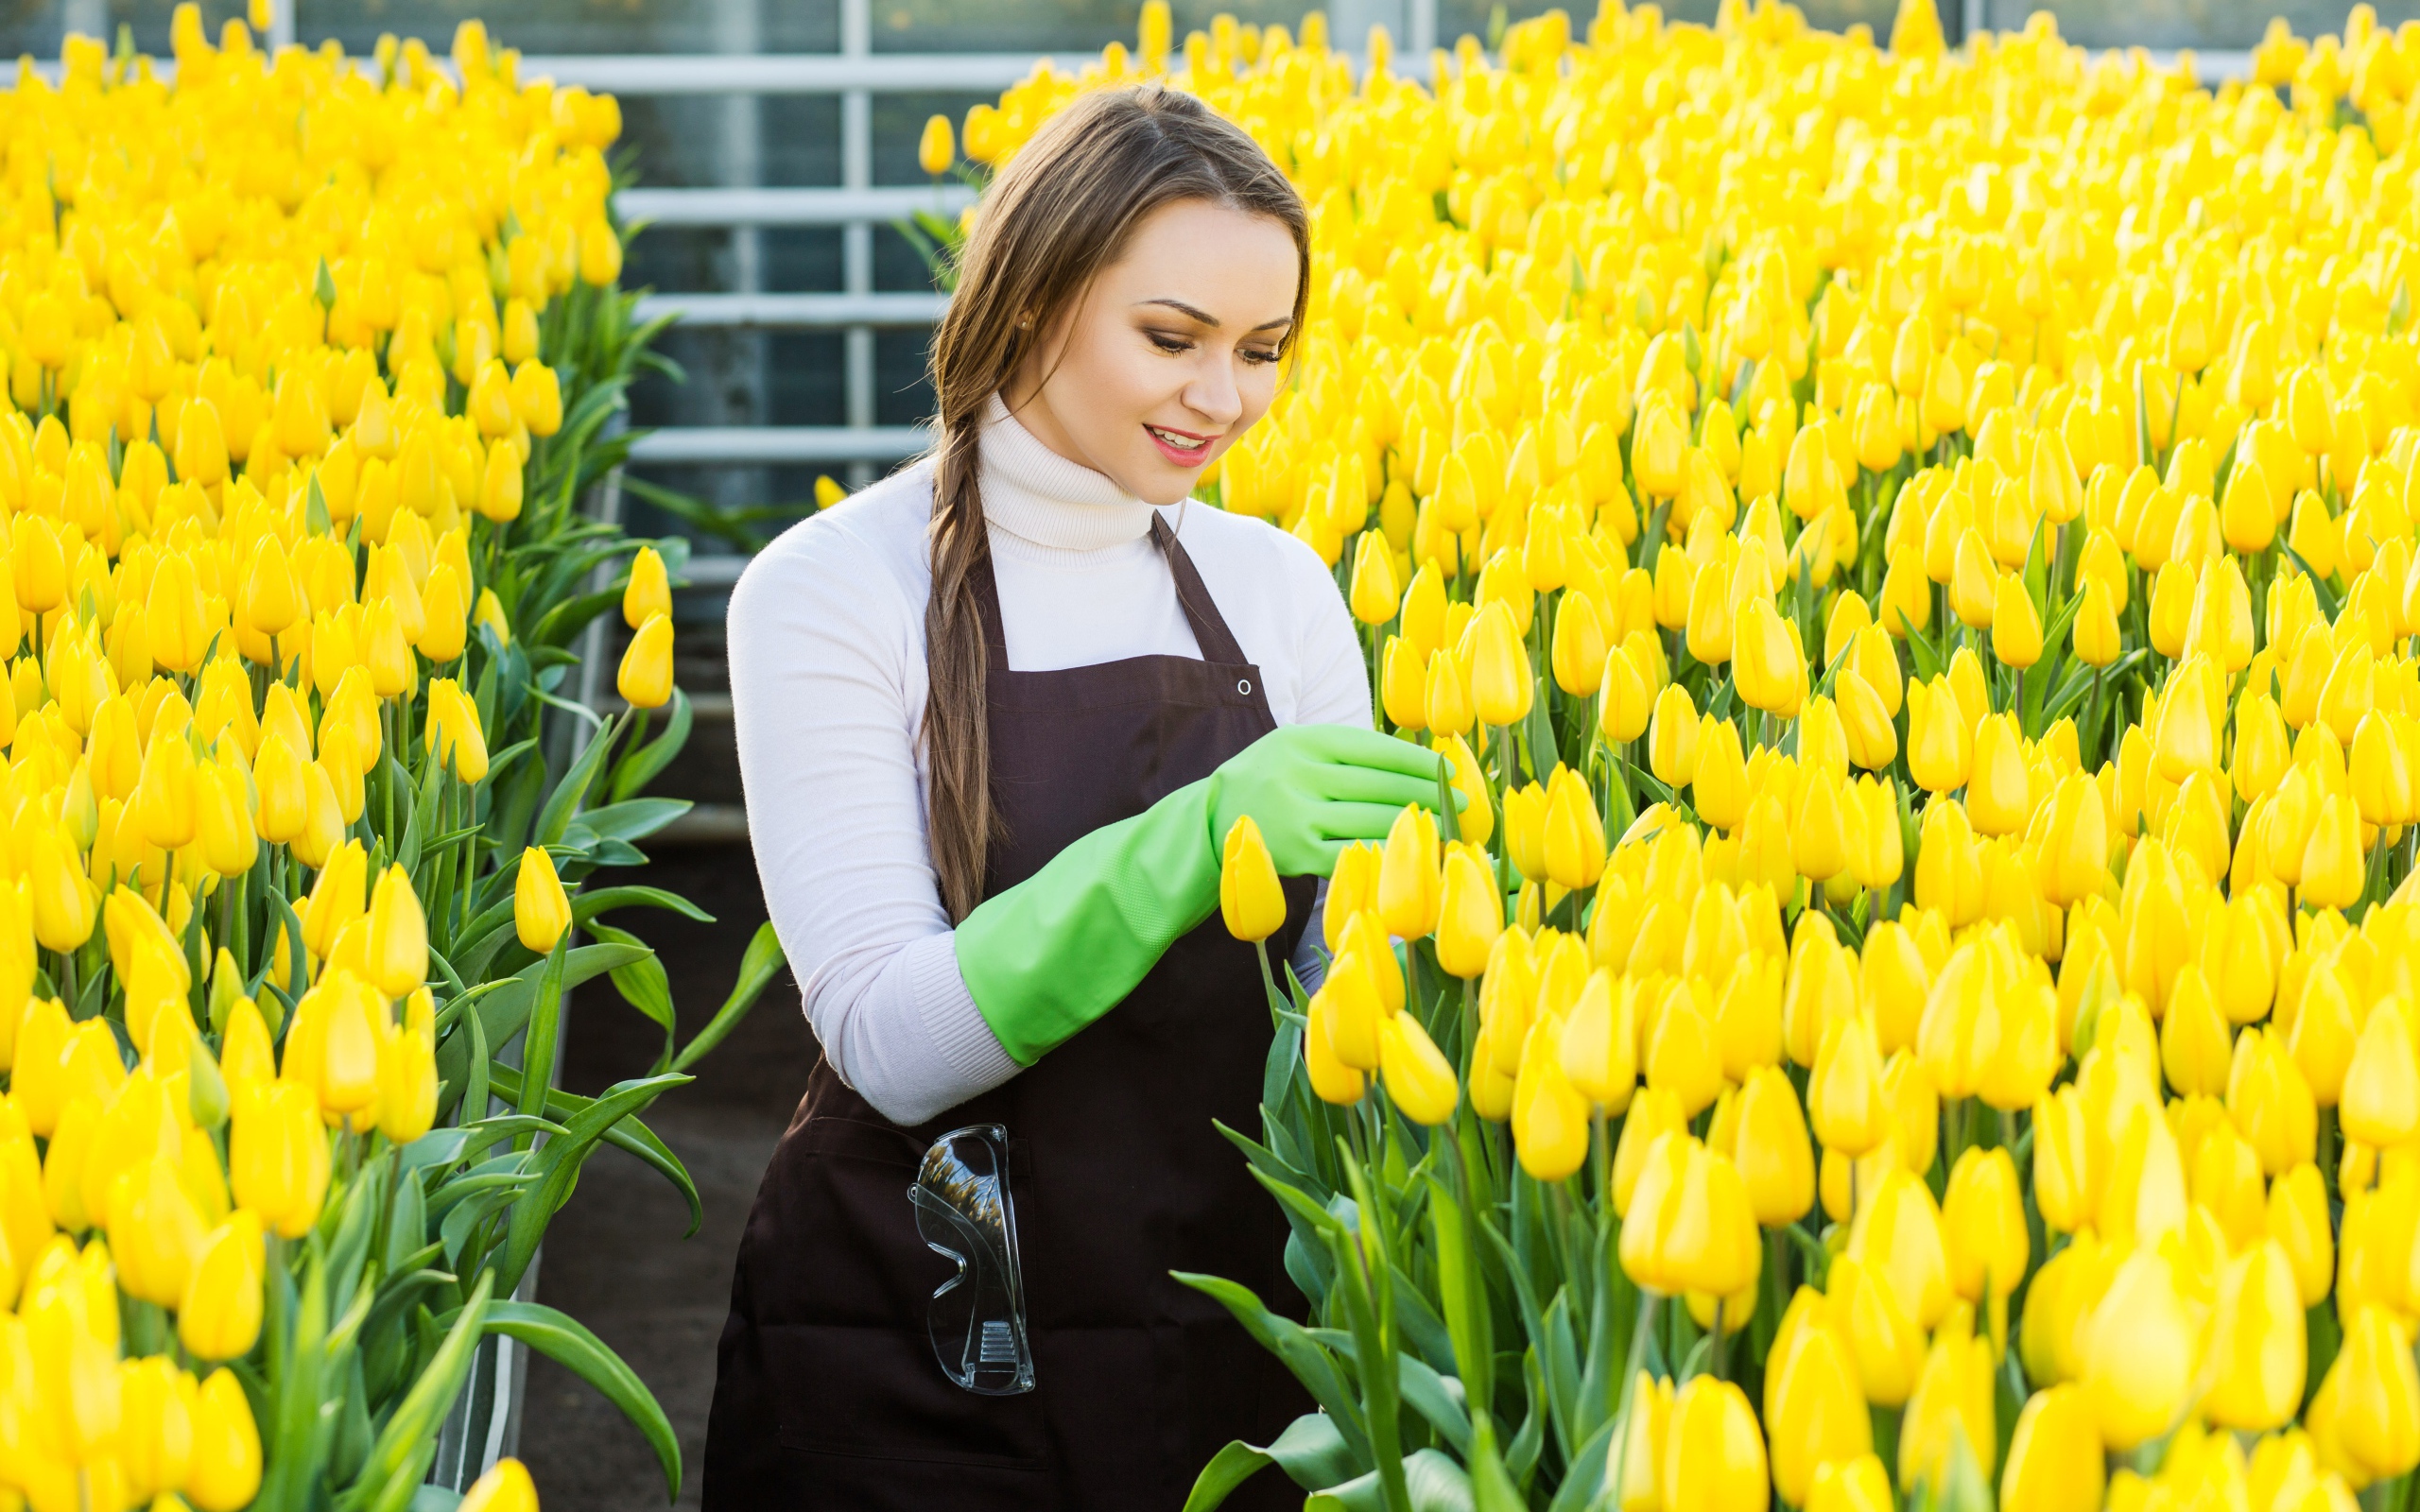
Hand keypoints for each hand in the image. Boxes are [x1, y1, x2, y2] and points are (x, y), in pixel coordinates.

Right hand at [1206, 724, 1456, 876]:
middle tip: (1464, 802)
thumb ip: (1344, 753)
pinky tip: (1411, 853)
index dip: (1418, 761)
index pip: (1375, 748)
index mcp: (1303, 740)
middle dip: (1429, 794)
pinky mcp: (1297, 854)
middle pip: (1381, 784)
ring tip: (1447, 827)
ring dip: (1417, 825)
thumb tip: (1415, 764)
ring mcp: (1297, 815)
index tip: (1450, 770)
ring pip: (1372, 818)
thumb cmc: (1267, 783)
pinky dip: (1386, 852)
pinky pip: (1354, 852)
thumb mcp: (1294, 750)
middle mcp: (1299, 773)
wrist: (1208, 823)